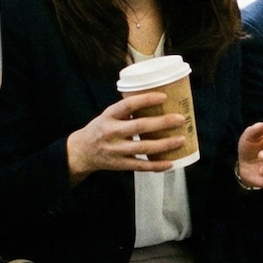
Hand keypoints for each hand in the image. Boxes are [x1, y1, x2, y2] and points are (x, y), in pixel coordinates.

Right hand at [65, 92, 185, 183]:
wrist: (81, 152)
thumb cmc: (101, 129)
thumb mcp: (108, 115)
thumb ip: (128, 110)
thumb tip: (158, 102)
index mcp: (109, 116)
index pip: (128, 105)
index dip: (146, 100)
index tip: (164, 97)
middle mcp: (111, 132)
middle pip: (139, 126)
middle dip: (162, 123)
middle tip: (180, 119)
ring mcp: (115, 150)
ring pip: (143, 147)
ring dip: (164, 144)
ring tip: (181, 139)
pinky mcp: (120, 165)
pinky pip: (141, 166)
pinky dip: (156, 165)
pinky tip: (170, 162)